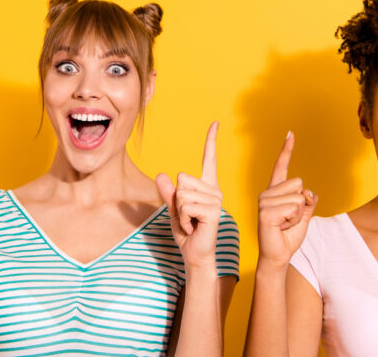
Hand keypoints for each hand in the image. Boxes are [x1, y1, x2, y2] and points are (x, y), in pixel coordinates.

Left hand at [156, 121, 222, 272]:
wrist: (195, 254)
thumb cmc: (187, 233)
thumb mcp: (172, 210)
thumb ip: (168, 193)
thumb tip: (161, 174)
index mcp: (207, 186)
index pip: (210, 158)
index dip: (211, 140)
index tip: (216, 123)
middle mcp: (214, 190)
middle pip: (182, 179)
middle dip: (176, 200)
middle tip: (187, 217)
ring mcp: (216, 200)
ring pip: (182, 194)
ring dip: (179, 212)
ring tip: (191, 223)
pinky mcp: (213, 211)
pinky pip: (185, 206)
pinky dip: (183, 219)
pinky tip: (193, 227)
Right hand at [257, 132, 317, 271]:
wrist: (278, 257)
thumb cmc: (288, 237)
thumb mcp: (304, 217)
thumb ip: (308, 203)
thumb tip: (310, 193)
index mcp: (275, 191)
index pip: (281, 167)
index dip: (286, 150)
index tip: (290, 133)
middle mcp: (267, 193)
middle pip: (299, 184)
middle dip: (302, 204)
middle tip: (289, 219)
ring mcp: (264, 202)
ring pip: (298, 198)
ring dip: (298, 215)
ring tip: (284, 224)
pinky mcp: (265, 213)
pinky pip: (293, 209)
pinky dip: (293, 221)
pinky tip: (281, 227)